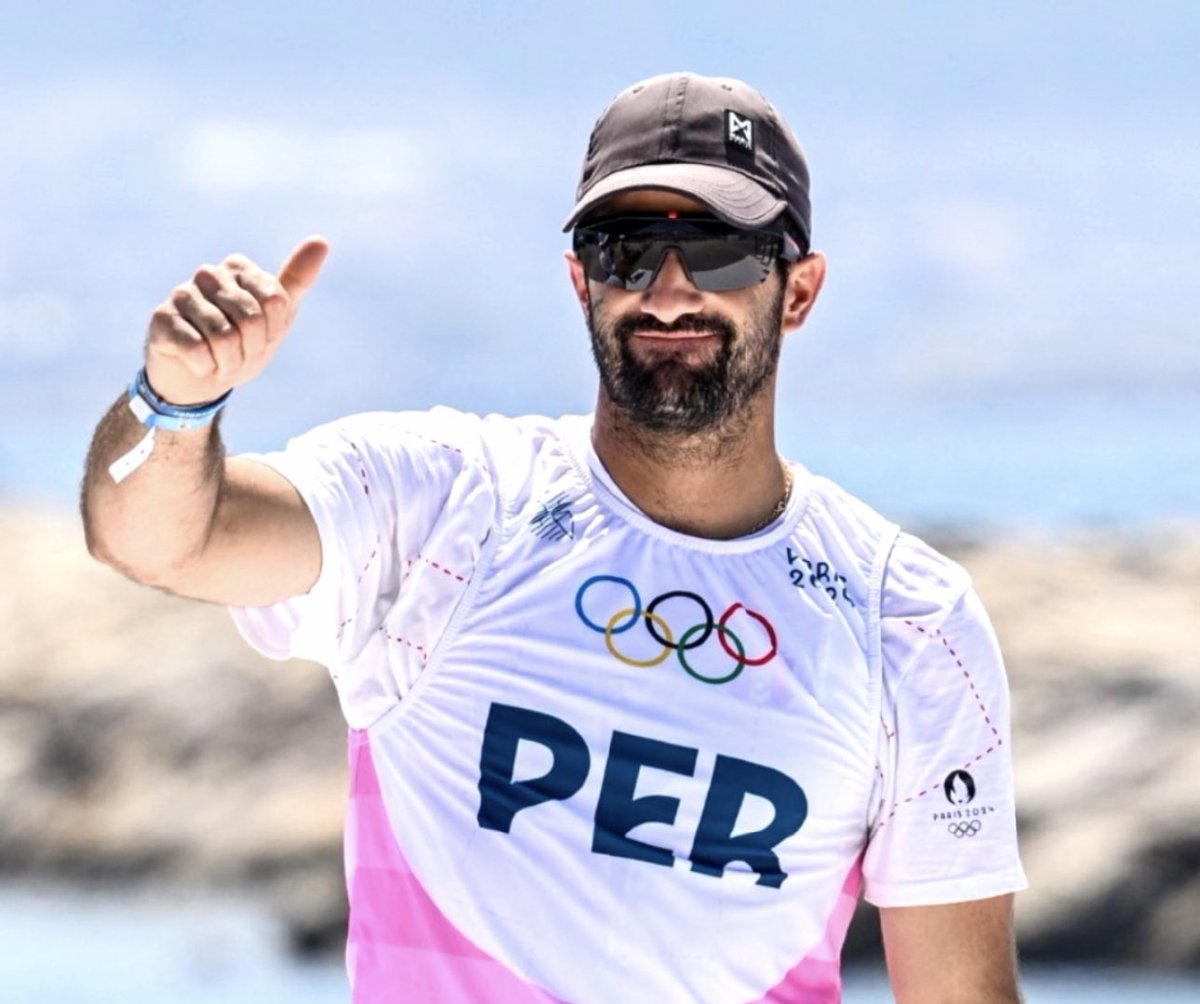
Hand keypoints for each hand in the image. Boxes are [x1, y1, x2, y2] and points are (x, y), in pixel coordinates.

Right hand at [144, 236, 328, 405]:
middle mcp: (208, 273)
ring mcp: (181, 293)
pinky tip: (199, 364)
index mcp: (238, 267)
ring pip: (223, 337)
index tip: (261, 337)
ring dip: (229, 362)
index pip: (274, 302)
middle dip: (251, 350)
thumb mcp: (277, 315)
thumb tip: (321, 241)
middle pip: (250, 320)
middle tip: (240, 355)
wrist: (202, 375)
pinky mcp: (162, 318)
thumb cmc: (244, 341)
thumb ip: (297, 279)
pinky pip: (197, 350)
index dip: (272, 331)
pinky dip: (206, 368)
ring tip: (221, 361)